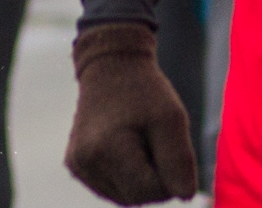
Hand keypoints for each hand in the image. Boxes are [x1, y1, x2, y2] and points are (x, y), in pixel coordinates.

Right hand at [66, 23, 196, 204]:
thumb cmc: (145, 91)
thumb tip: (186, 196)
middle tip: (156, 138)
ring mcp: (77, 167)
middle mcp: (84, 164)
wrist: (111, 66)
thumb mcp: (172, 118)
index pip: (149, 191)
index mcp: (106, 150)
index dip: (169, 175)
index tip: (169, 143)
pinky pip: (111, 188)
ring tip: (142, 140)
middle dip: (155, 176)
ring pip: (124, 196)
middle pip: (136, 197)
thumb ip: (179, 160)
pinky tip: (129, 148)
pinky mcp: (75, 166)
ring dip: (142, 177)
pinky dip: (127, 175)